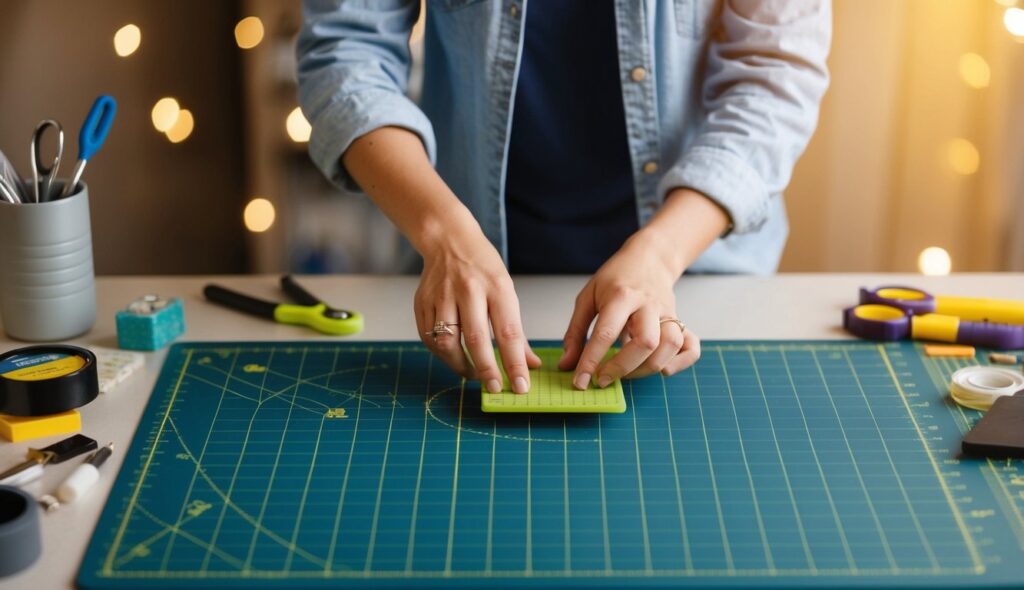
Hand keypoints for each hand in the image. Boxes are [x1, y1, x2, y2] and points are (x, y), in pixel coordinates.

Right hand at [415, 224, 540, 392]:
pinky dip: (442, 354)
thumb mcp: (507, 292)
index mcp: (497, 287)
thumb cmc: (483, 269)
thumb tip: (531, 364)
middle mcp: (468, 290)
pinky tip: (453, 357)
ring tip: (473, 374)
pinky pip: (429, 337)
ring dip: (460, 365)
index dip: (515, 362)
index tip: (521, 386)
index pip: (508, 332)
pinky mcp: (422, 302)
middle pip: (476, 338)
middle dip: (487, 369)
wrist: (449, 241)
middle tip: (495, 388)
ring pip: (447, 341)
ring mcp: (442, 295)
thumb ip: (517, 332)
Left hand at [558, 232, 700, 387]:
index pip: (606, 333)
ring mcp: (667, 313)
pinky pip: (691, 346)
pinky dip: (681, 363)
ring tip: (628, 374)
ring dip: (649, 368)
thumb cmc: (615, 279)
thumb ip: (575, 332)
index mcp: (620, 296)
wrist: (650, 257)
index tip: (581, 382)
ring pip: (670, 345)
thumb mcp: (588, 297)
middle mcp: (648, 304)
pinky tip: (663, 369)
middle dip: (623, 368)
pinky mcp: (680, 321)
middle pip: (645, 342)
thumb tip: (567, 365)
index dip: (591, 361)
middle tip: (604, 379)